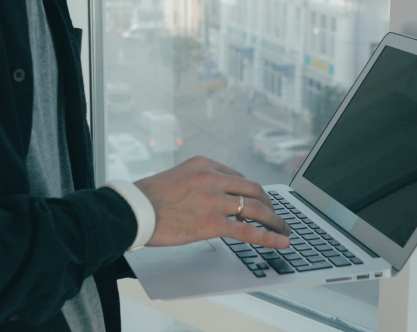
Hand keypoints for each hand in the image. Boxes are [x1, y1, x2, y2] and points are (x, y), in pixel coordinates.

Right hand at [134, 156, 290, 248]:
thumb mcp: (178, 176)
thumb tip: (215, 195)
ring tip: (285, 229)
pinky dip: (268, 236)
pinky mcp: (212, 223)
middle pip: (254, 189)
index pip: (239, 177)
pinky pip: (248, 230)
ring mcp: (214, 200)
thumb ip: (200, 181)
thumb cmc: (148, 197)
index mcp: (205, 164)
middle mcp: (213, 178)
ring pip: (256, 208)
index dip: (252, 191)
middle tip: (276, 215)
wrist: (132, 210)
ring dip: (275, 220)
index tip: (259, 200)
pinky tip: (280, 241)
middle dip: (270, 204)